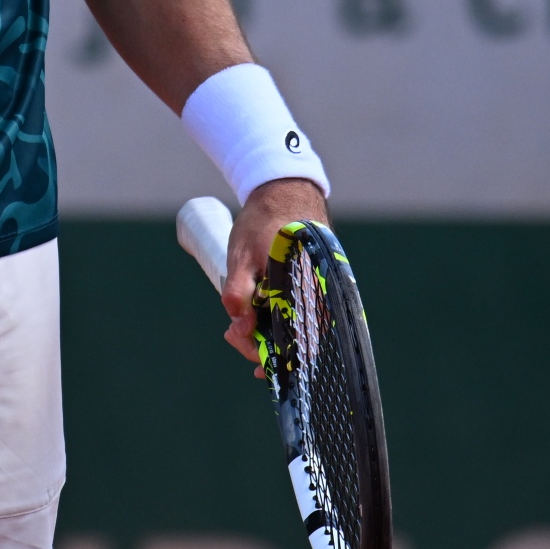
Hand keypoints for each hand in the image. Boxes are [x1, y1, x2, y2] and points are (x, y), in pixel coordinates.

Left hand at [220, 176, 328, 367]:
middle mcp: (318, 293)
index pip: (296, 341)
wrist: (282, 188)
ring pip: (292, 322)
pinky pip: (294, 308)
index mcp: (307, 291)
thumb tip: (241, 328)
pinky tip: (253, 315)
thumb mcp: (242, 256)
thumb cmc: (263, 221)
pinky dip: (273, 316)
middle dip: (261, 342)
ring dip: (265, 330)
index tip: (251, 360)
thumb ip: (240, 292)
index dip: (272, 356)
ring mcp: (314, 287)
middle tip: (231, 334)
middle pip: (294, 335)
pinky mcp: (308, 282)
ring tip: (236, 326)